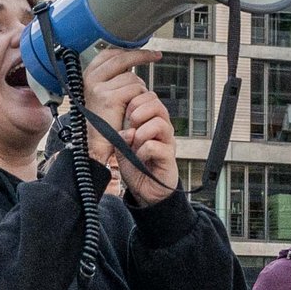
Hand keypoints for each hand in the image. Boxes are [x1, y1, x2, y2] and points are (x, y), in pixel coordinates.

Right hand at [82, 48, 159, 162]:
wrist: (98, 145)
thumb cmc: (104, 122)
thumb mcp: (106, 94)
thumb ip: (114, 77)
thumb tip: (131, 58)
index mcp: (88, 76)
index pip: (109, 54)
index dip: (128, 50)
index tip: (143, 50)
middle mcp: (90, 80)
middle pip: (121, 58)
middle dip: (141, 55)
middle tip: (157, 55)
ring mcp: (99, 88)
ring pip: (132, 78)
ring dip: (139, 89)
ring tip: (132, 104)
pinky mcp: (109, 98)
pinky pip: (135, 90)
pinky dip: (139, 98)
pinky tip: (133, 109)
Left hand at [117, 90, 179, 205]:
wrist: (146, 191)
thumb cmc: (136, 166)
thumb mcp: (122, 148)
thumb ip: (122, 136)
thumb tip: (126, 130)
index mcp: (152, 122)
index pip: (151, 99)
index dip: (137, 102)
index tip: (126, 114)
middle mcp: (163, 129)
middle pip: (158, 105)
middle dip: (139, 112)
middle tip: (131, 125)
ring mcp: (167, 142)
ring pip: (159, 123)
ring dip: (141, 133)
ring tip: (134, 144)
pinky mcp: (169, 157)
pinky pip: (155, 146)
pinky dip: (142, 151)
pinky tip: (139, 159)